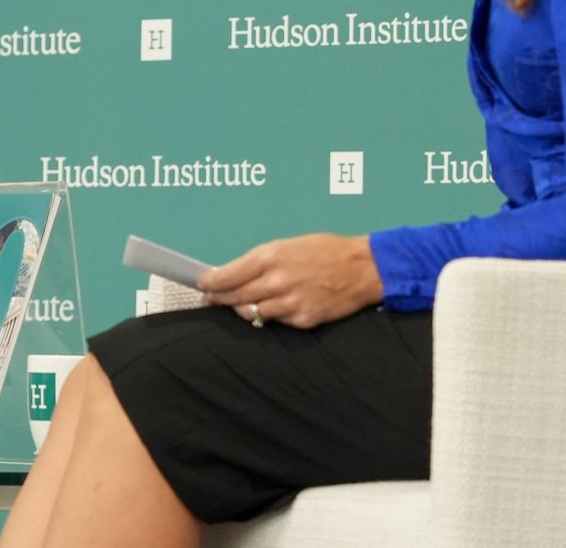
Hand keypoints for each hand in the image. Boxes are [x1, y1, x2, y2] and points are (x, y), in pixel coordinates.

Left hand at [203, 234, 384, 329]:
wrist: (363, 268)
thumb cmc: (326, 251)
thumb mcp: (288, 245)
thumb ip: (261, 261)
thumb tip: (234, 273)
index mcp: (270, 256)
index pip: (227, 275)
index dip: (210, 283)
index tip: (203, 285)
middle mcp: (277, 280)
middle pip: (235, 297)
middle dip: (220, 298)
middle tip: (212, 299)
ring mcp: (290, 302)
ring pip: (252, 313)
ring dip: (243, 309)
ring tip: (241, 304)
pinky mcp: (302, 319)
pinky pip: (276, 321)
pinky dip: (271, 315)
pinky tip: (274, 307)